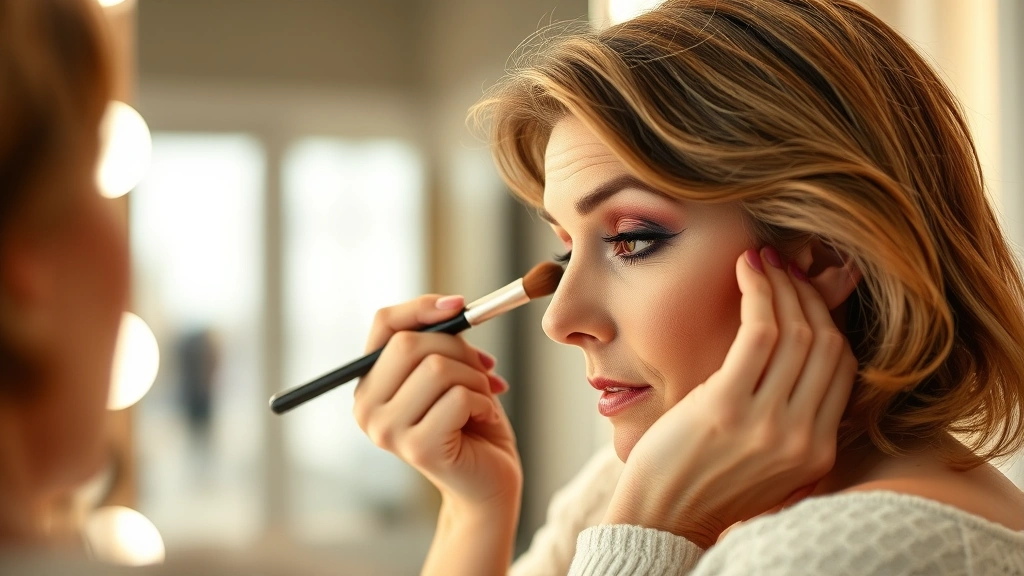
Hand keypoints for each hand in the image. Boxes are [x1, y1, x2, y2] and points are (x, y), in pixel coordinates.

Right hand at [353, 294, 521, 510]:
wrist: (489, 483)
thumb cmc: (471, 425)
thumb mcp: (452, 371)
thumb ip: (440, 341)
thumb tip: (452, 306)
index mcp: (370, 384)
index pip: (384, 325)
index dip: (422, 308)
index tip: (459, 304)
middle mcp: (367, 408)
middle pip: (409, 344)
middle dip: (459, 349)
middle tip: (483, 370)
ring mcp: (387, 431)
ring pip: (437, 369)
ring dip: (475, 379)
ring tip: (482, 400)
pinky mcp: (416, 448)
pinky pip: (458, 398)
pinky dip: (484, 403)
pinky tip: (484, 419)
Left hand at [603, 246, 857, 547]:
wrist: (659, 518)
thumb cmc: (701, 481)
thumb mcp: (764, 459)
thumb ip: (790, 419)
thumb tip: (800, 357)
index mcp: (818, 452)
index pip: (844, 366)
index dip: (828, 318)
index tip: (805, 290)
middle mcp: (803, 438)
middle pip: (826, 342)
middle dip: (807, 293)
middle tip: (784, 265)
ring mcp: (768, 424)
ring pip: (796, 331)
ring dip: (781, 284)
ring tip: (762, 260)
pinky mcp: (727, 406)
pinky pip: (759, 331)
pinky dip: (757, 291)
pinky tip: (746, 269)